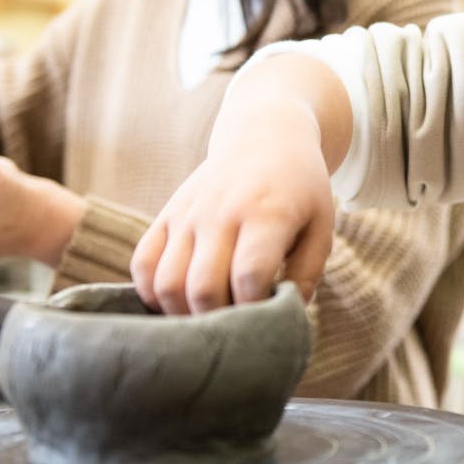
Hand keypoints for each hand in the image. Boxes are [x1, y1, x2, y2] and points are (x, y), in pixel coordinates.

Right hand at [131, 121, 336, 314]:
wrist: (264, 136)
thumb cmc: (299, 190)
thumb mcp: (321, 226)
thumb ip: (307, 272)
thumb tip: (285, 315)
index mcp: (266, 214)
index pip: (249, 276)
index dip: (256, 307)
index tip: (266, 316)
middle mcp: (220, 213)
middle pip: (203, 287)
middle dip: (218, 321)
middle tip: (236, 326)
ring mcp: (188, 213)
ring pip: (167, 283)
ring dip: (184, 314)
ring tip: (207, 319)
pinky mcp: (167, 215)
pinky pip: (142, 263)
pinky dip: (152, 293)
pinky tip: (178, 300)